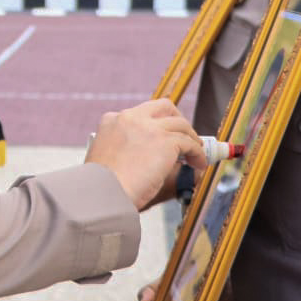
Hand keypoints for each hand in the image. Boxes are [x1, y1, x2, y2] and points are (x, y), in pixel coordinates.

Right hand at [86, 100, 203, 209]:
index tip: (162, 136)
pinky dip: (198, 153)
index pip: (140, 115)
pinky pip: (190, 143)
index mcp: (112, 121)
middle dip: (178, 119)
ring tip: (195, 154)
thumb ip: (127, 152)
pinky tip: (198, 164)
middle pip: (164, 107)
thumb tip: (154, 161)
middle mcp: (130, 118)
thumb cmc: (101, 186)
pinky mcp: (165, 142)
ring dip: (191, 138)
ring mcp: (149, 128)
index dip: (155, 125)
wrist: (102, 193)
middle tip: (184, 136)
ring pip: (181, 125)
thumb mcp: (109, 159)